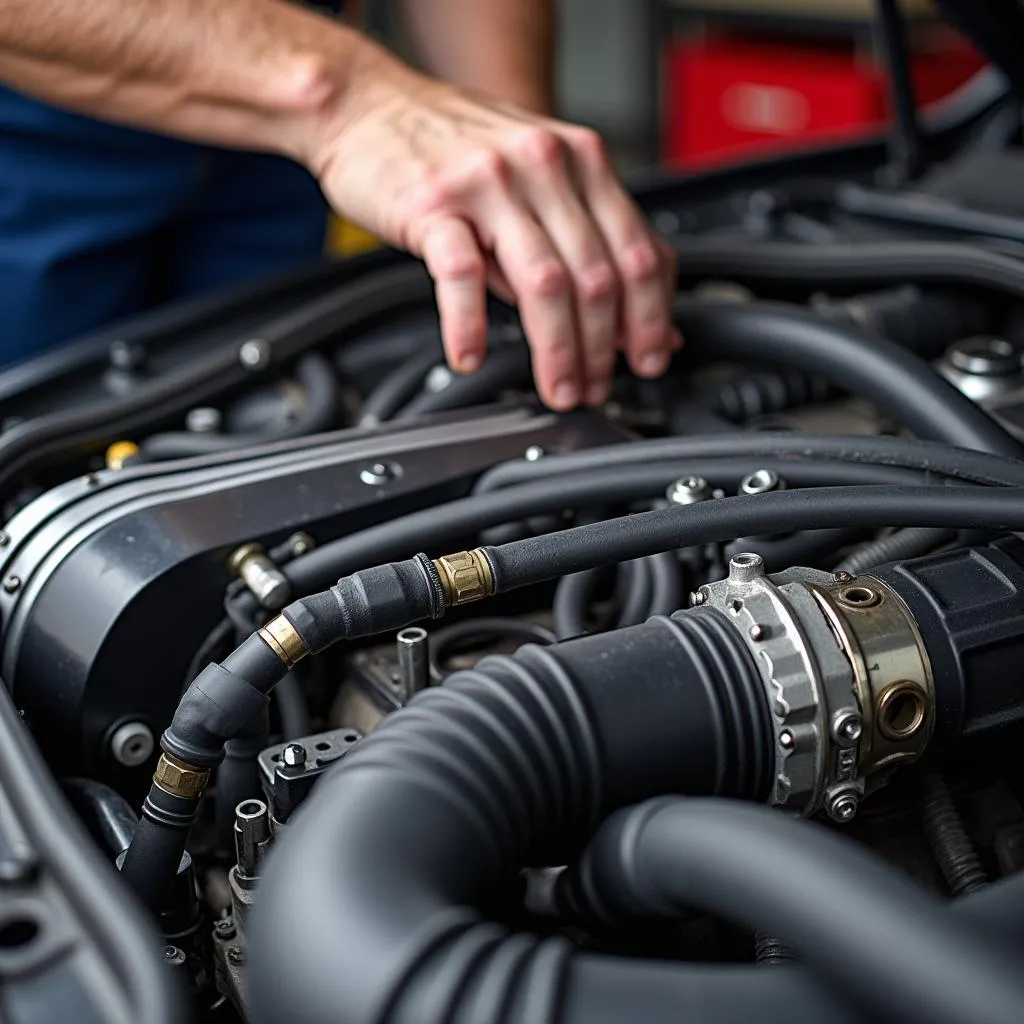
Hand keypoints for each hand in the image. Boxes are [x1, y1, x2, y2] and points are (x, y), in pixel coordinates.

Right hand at [309, 51, 679, 409]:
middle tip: (597, 387)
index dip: (651, 318)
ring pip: (544, 282)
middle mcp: (543, 165)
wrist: (370, 103)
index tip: (649, 358)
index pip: (638, 250)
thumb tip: (634, 317)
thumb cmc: (455, 147)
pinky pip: (461, 273)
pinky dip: (469, 325)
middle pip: (596, 276)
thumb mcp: (539, 179)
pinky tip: (469, 355)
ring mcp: (487, 182)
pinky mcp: (432, 202)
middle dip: (604, 348)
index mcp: (580, 160)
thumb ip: (587, 241)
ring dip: (557, 350)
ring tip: (558, 387)